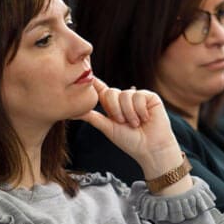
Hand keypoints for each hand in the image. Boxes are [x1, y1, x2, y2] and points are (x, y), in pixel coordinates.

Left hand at [75, 79, 189, 190]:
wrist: (150, 148)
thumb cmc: (130, 141)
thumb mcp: (108, 128)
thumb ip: (92, 117)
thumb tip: (73, 112)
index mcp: (113, 107)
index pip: (102, 91)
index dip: (94, 83)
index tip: (87, 74)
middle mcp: (124, 100)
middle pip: (110, 92)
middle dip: (114, 109)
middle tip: (122, 122)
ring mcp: (137, 97)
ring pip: (124, 95)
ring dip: (129, 113)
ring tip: (136, 124)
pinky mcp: (149, 97)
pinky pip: (138, 96)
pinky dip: (140, 110)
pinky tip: (145, 119)